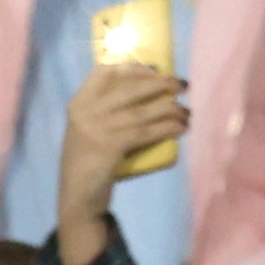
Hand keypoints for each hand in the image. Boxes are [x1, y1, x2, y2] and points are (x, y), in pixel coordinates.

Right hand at [56, 63, 189, 264]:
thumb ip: (104, 112)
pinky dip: (167, 128)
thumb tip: (146, 89)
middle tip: (184, 86)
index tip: (155, 70)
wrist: (78, 197)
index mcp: (78, 104)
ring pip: (144, 111)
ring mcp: (97, 129)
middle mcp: (86, 113)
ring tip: (187, 113)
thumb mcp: (88, 130)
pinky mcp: (111, 147)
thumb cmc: (88, 162)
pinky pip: (147, 131)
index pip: (104, 72)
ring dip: (172, 109)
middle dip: (163, 84)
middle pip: (131, 88)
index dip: (133, 67)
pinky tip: (181, 128)